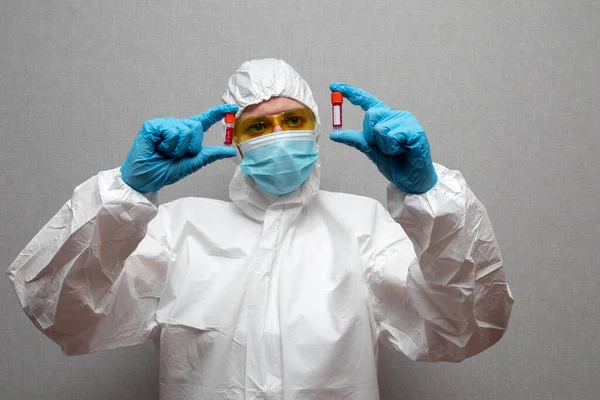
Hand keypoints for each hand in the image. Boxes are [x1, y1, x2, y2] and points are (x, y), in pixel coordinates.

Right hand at [121, 104, 237, 192]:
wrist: (145, 179)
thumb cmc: (164, 171)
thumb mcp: (193, 163)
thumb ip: (211, 154)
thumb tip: (231, 151)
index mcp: (187, 135)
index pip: (205, 120)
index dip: (218, 113)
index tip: (233, 108)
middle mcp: (177, 126)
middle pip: (197, 127)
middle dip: (190, 146)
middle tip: (175, 155)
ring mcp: (165, 124)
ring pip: (185, 130)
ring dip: (177, 148)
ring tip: (165, 152)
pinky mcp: (154, 125)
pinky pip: (172, 132)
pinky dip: (168, 145)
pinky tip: (158, 148)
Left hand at [329, 83, 436, 193]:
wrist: (412, 179)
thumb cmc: (395, 164)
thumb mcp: (370, 151)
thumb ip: (356, 140)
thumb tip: (334, 134)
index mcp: (385, 118)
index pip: (366, 101)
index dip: (350, 92)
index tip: (334, 86)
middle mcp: (395, 115)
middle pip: (370, 114)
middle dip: (371, 135)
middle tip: (384, 148)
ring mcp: (406, 121)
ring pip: (380, 128)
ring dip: (383, 146)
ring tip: (396, 151)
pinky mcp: (414, 130)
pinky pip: (392, 136)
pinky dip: (392, 148)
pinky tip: (403, 151)